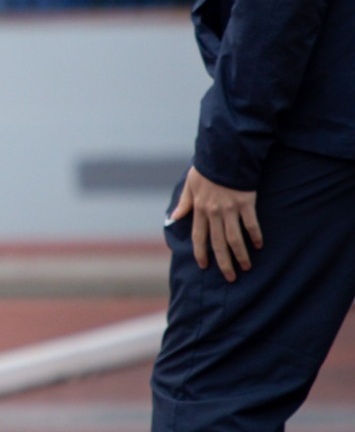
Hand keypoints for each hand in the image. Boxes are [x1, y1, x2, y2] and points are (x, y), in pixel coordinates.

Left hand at [169, 166, 262, 281]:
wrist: (225, 155)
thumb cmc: (207, 170)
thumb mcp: (190, 185)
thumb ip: (184, 203)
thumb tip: (173, 217)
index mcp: (199, 208)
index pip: (198, 236)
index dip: (200, 252)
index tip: (204, 265)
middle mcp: (214, 212)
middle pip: (218, 243)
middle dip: (224, 262)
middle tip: (230, 277)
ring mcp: (230, 209)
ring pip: (235, 238)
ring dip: (241, 255)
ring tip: (246, 267)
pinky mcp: (246, 203)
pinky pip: (251, 224)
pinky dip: (255, 236)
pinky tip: (258, 245)